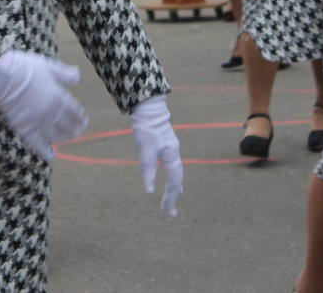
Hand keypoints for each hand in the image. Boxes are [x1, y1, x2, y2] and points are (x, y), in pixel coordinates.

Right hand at [0, 50, 88, 160]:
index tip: (83, 121)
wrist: (3, 77)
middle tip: (77, 132)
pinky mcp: (25, 130)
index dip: (81, 118)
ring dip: (64, 139)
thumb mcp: (49, 66)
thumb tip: (78, 75)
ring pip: (57, 137)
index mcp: (60, 99)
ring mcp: (39, 124)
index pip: (76, 112)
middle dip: (75, 130)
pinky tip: (51, 156)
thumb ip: (65, 74)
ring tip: (66, 139)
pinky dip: (46, 152)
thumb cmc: (26, 68)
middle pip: (69, 127)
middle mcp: (52, 114)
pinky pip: (38, 146)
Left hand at [130, 95, 182, 216]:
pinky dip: (172, 179)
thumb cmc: (146, 128)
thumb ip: (148, 169)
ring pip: (176, 175)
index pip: (174, 183)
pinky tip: (171, 182)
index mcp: (172, 157)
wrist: (148, 108)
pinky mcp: (166, 147)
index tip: (167, 212)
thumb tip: (149, 190)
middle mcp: (175, 155)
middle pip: (177, 181)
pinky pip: (172, 168)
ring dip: (174, 190)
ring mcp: (171, 151)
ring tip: (173, 202)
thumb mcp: (145, 149)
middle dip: (173, 198)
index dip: (170, 199)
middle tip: (170, 214)